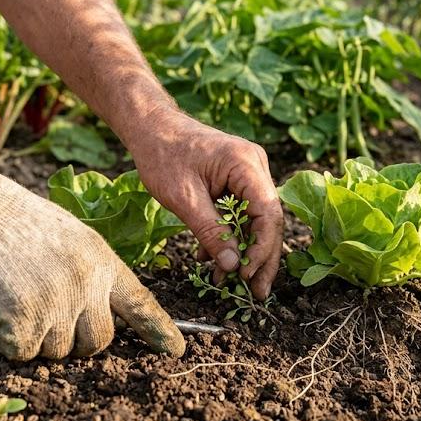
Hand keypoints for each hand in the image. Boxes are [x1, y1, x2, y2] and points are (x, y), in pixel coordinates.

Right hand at [0, 153, 184, 360]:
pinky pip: (21, 353)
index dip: (159, 330)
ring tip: (17, 299)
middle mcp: (86, 284)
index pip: (140, 303)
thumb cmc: (15, 219)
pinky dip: (7, 339)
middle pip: (98, 342)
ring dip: (37, 338)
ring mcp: (55, 304)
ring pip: (57, 351)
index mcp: (102, 261)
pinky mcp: (21, 320)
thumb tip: (97, 311)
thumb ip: (89, 271)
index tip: (175, 349)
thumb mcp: (70, 237)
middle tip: (50, 318)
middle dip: (77, 341)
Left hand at [128, 108, 283, 299]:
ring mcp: (249, 173)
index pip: (269, 213)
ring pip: (257, 220)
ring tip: (233, 285)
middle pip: (269, 220)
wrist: (151, 128)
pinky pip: (243, 213)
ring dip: (245, 252)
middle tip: (256, 293)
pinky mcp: (238, 180)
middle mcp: (255, 166)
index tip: (246, 275)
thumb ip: (210, 231)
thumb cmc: (163, 155)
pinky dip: (232, 237)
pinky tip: (218, 262)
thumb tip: (232, 266)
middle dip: (261, 258)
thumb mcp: (183, 199)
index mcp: (246, 164)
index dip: (262, 249)